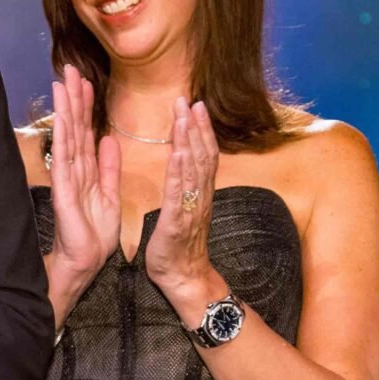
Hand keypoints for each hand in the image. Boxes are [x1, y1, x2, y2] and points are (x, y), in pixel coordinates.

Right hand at [47, 65, 120, 307]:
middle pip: (74, 126)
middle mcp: (74, 168)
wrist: (87, 259)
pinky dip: (63, 137)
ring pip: (67, 136)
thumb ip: (109, 166)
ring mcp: (67, 177)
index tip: (85, 80)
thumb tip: (110, 139)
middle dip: (72, 97)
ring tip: (63, 82)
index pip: (86, 130)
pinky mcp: (63, 190)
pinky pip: (64, 158)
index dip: (86, 105)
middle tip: (69, 69)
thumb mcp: (110, 192)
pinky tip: (62, 117)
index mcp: (87, 169)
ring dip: (66, 109)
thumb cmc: (96, 231)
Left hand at [145, 98, 222, 304]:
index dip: (199, 129)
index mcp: (197, 193)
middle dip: (194, 126)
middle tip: (189, 100)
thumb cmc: (177, 246)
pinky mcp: (178, 221)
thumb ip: (181, 187)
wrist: (184, 279)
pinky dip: (179, 172)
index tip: (194, 105)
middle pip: (201, 155)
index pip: (202, 154)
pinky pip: (180, 193)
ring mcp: (191, 208)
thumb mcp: (180, 210)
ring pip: (193, 169)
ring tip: (184, 117)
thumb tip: (180, 164)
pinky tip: (177, 153)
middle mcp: (199, 196)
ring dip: (188, 140)